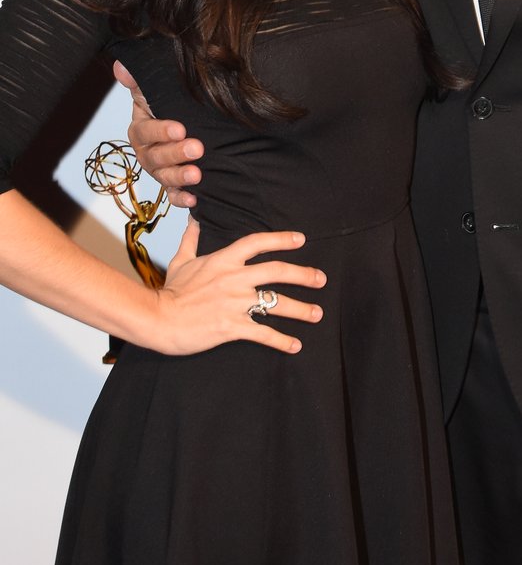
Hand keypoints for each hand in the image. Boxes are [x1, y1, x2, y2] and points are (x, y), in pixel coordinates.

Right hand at [116, 60, 202, 208]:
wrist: (190, 123)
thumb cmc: (169, 106)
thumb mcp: (155, 91)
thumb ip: (139, 80)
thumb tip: (121, 66)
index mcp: (141, 130)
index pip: (145, 132)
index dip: (161, 131)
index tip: (180, 128)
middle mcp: (147, 153)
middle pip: (155, 157)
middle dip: (176, 154)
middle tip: (197, 148)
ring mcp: (160, 171)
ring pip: (165, 178)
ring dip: (180, 177)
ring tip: (198, 174)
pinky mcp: (174, 186)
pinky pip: (173, 197)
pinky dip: (182, 199)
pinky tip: (194, 198)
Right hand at [152, 220, 324, 355]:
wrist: (157, 318)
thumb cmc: (169, 291)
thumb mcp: (181, 261)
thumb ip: (192, 239)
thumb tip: (195, 219)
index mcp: (224, 260)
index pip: (257, 243)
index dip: (281, 239)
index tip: (301, 239)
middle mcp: (234, 278)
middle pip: (278, 271)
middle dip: (303, 275)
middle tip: (321, 279)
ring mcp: (235, 303)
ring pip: (277, 303)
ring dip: (301, 309)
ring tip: (317, 314)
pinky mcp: (232, 326)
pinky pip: (263, 333)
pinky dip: (281, 340)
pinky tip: (295, 345)